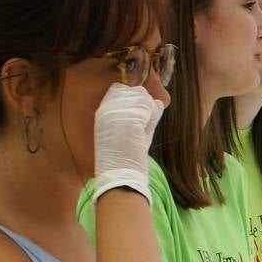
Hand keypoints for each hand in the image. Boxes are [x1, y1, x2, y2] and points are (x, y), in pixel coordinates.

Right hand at [92, 82, 165, 203]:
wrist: (120, 172)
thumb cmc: (127, 156)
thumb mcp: (132, 131)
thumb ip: (143, 114)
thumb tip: (159, 101)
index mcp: (103, 111)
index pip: (121, 89)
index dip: (135, 101)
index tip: (137, 120)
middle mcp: (107, 106)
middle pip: (136, 91)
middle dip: (145, 106)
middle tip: (140, 128)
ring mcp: (117, 108)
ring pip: (144, 96)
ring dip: (150, 112)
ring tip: (141, 131)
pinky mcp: (128, 113)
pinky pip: (150, 104)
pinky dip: (153, 117)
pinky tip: (144, 131)